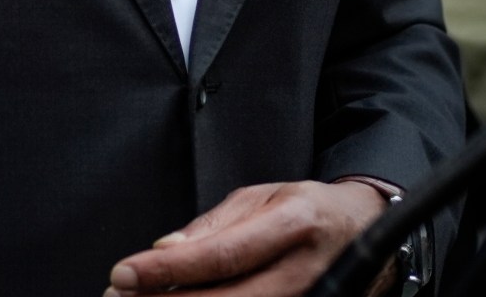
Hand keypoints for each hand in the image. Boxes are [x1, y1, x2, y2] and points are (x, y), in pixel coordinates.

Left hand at [105, 181, 389, 296]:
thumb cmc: (306, 210)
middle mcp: (302, 271)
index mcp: (292, 224)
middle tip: (120, 295)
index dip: (168, 270)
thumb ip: (212, 227)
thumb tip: (165, 250)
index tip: (125, 273)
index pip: (221, 255)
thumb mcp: (260, 198)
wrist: (365, 232)